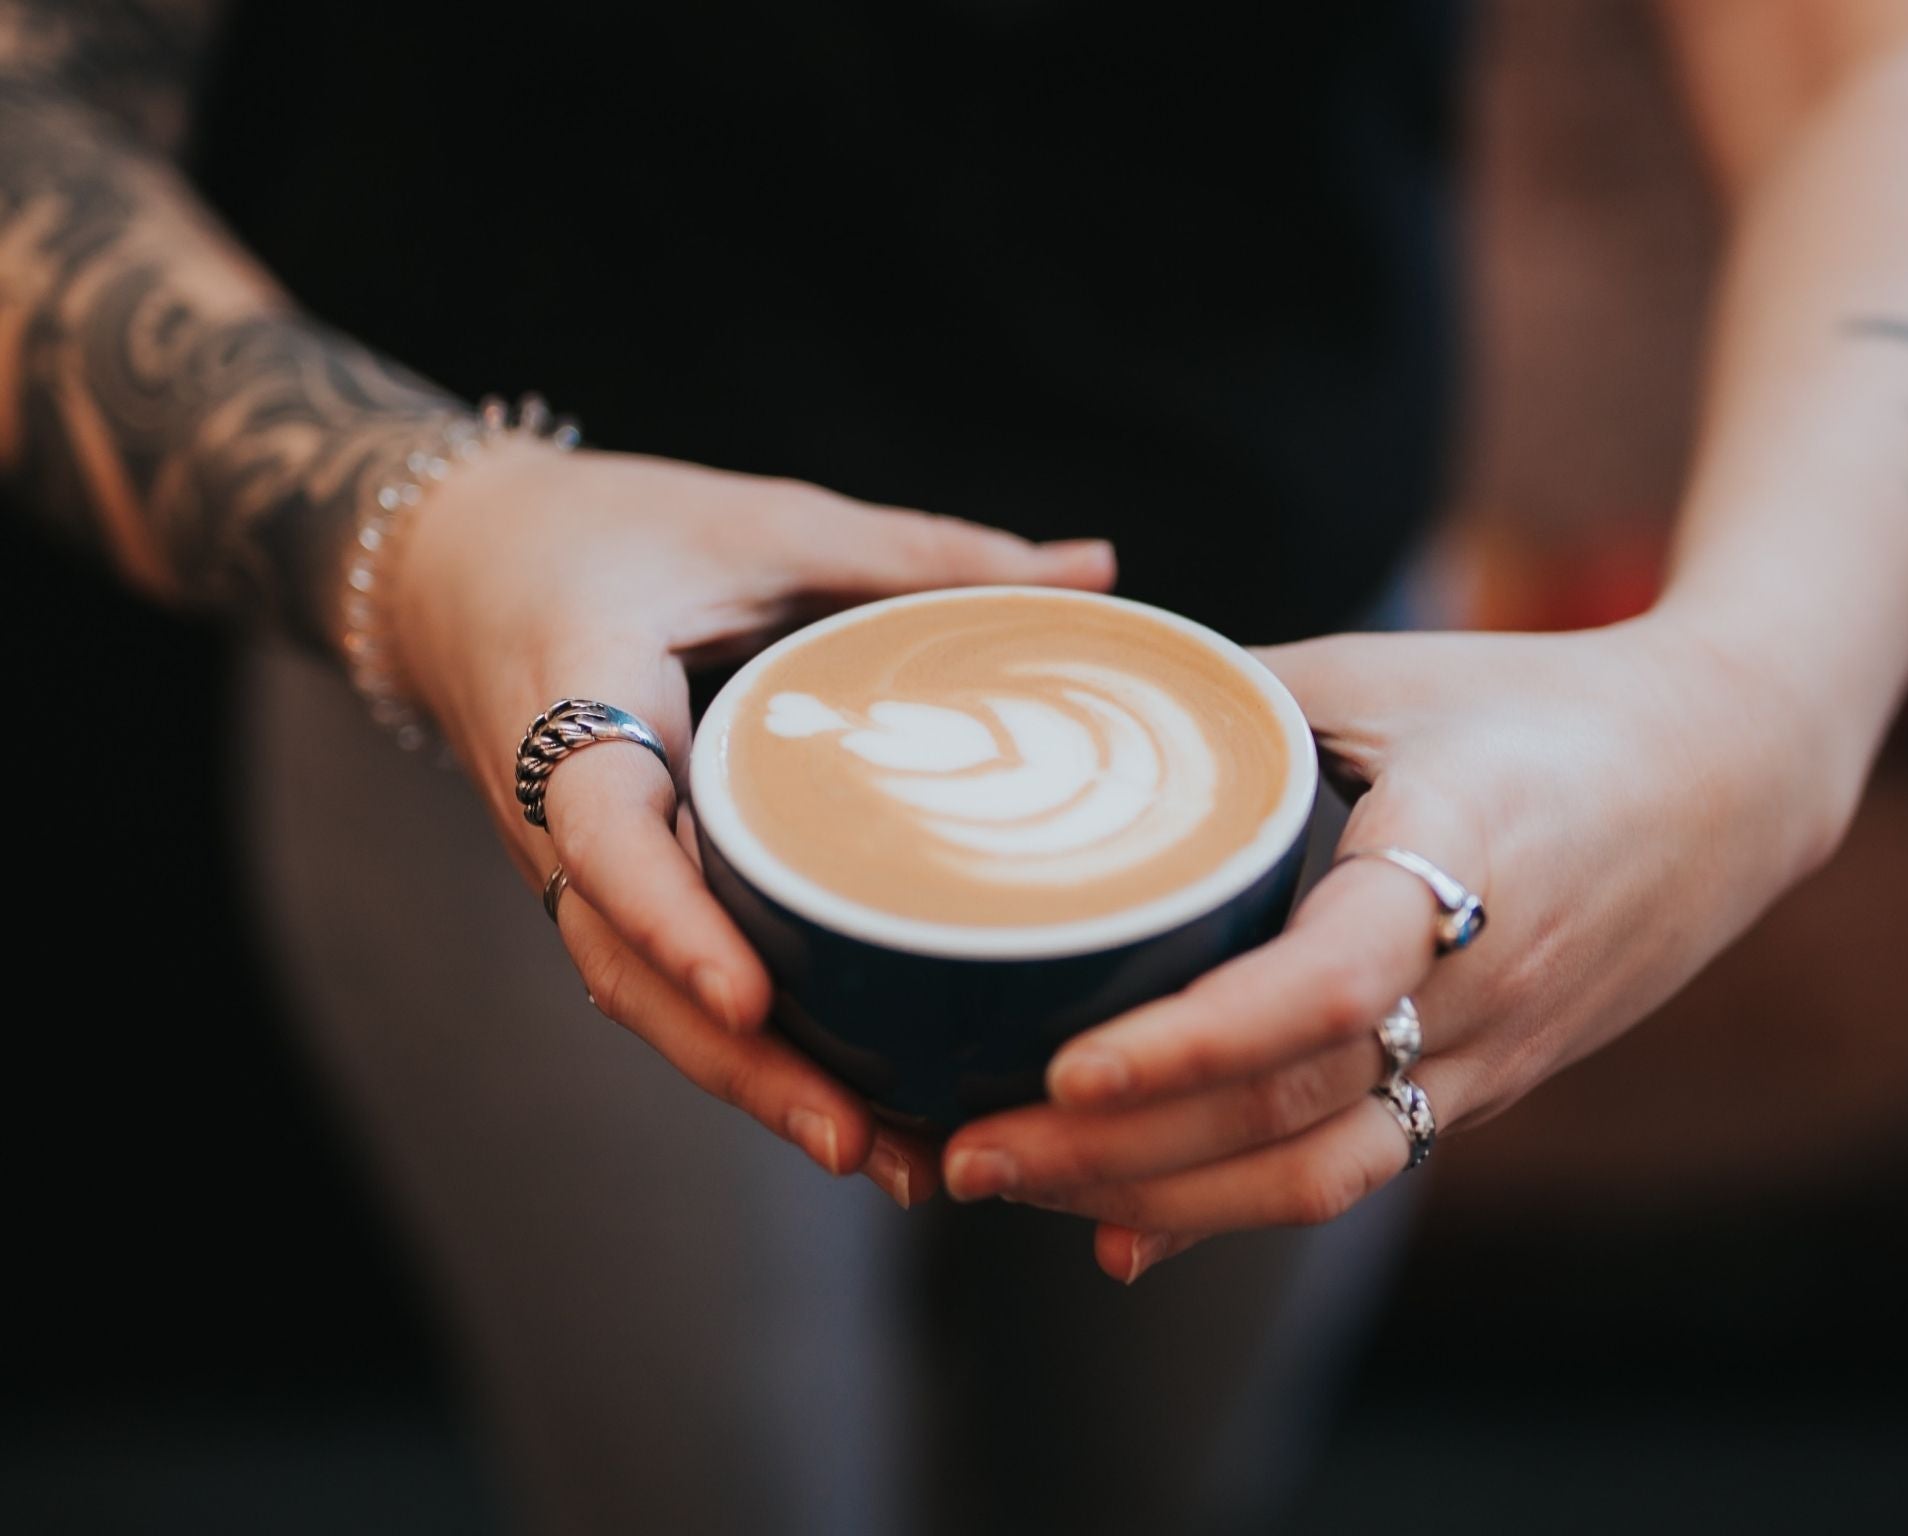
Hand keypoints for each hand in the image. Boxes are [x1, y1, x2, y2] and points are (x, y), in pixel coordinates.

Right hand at [391, 442, 1115, 1203]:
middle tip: (860, 1141)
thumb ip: (919, 553)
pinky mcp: (618, 892)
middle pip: (627, 969)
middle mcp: (558, 812)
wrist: (462, 566)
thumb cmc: (610, 529)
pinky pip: (669, 983)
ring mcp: (579, 868)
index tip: (749, 993)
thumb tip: (1098, 570)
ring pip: (646, 1002)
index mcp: (573, 697)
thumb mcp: (763, 520)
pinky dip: (748, 1052)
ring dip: (752, 1086)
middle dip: (738, 1065)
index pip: (602, 830)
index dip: (668, 920)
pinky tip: (851, 1111)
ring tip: (884, 1160)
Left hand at [941, 613, 1848, 1278]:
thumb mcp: (1380, 677)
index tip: (1064, 1069)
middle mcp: (1486, 989)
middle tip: (964, 1152)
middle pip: (1295, 1119)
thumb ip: (1230, 710)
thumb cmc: (1539, 699)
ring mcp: (1494, 1060)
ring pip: (1319, 1178)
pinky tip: (1121, 1230)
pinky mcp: (1488, 1092)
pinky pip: (1355, 1172)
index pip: (1331, 987)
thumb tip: (1058, 718)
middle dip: (1118, 1155)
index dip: (1195, 1044)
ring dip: (1156, 1197)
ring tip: (1012, 1183)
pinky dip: (1229, 1210)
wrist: (1729, 776)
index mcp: (1464, 859)